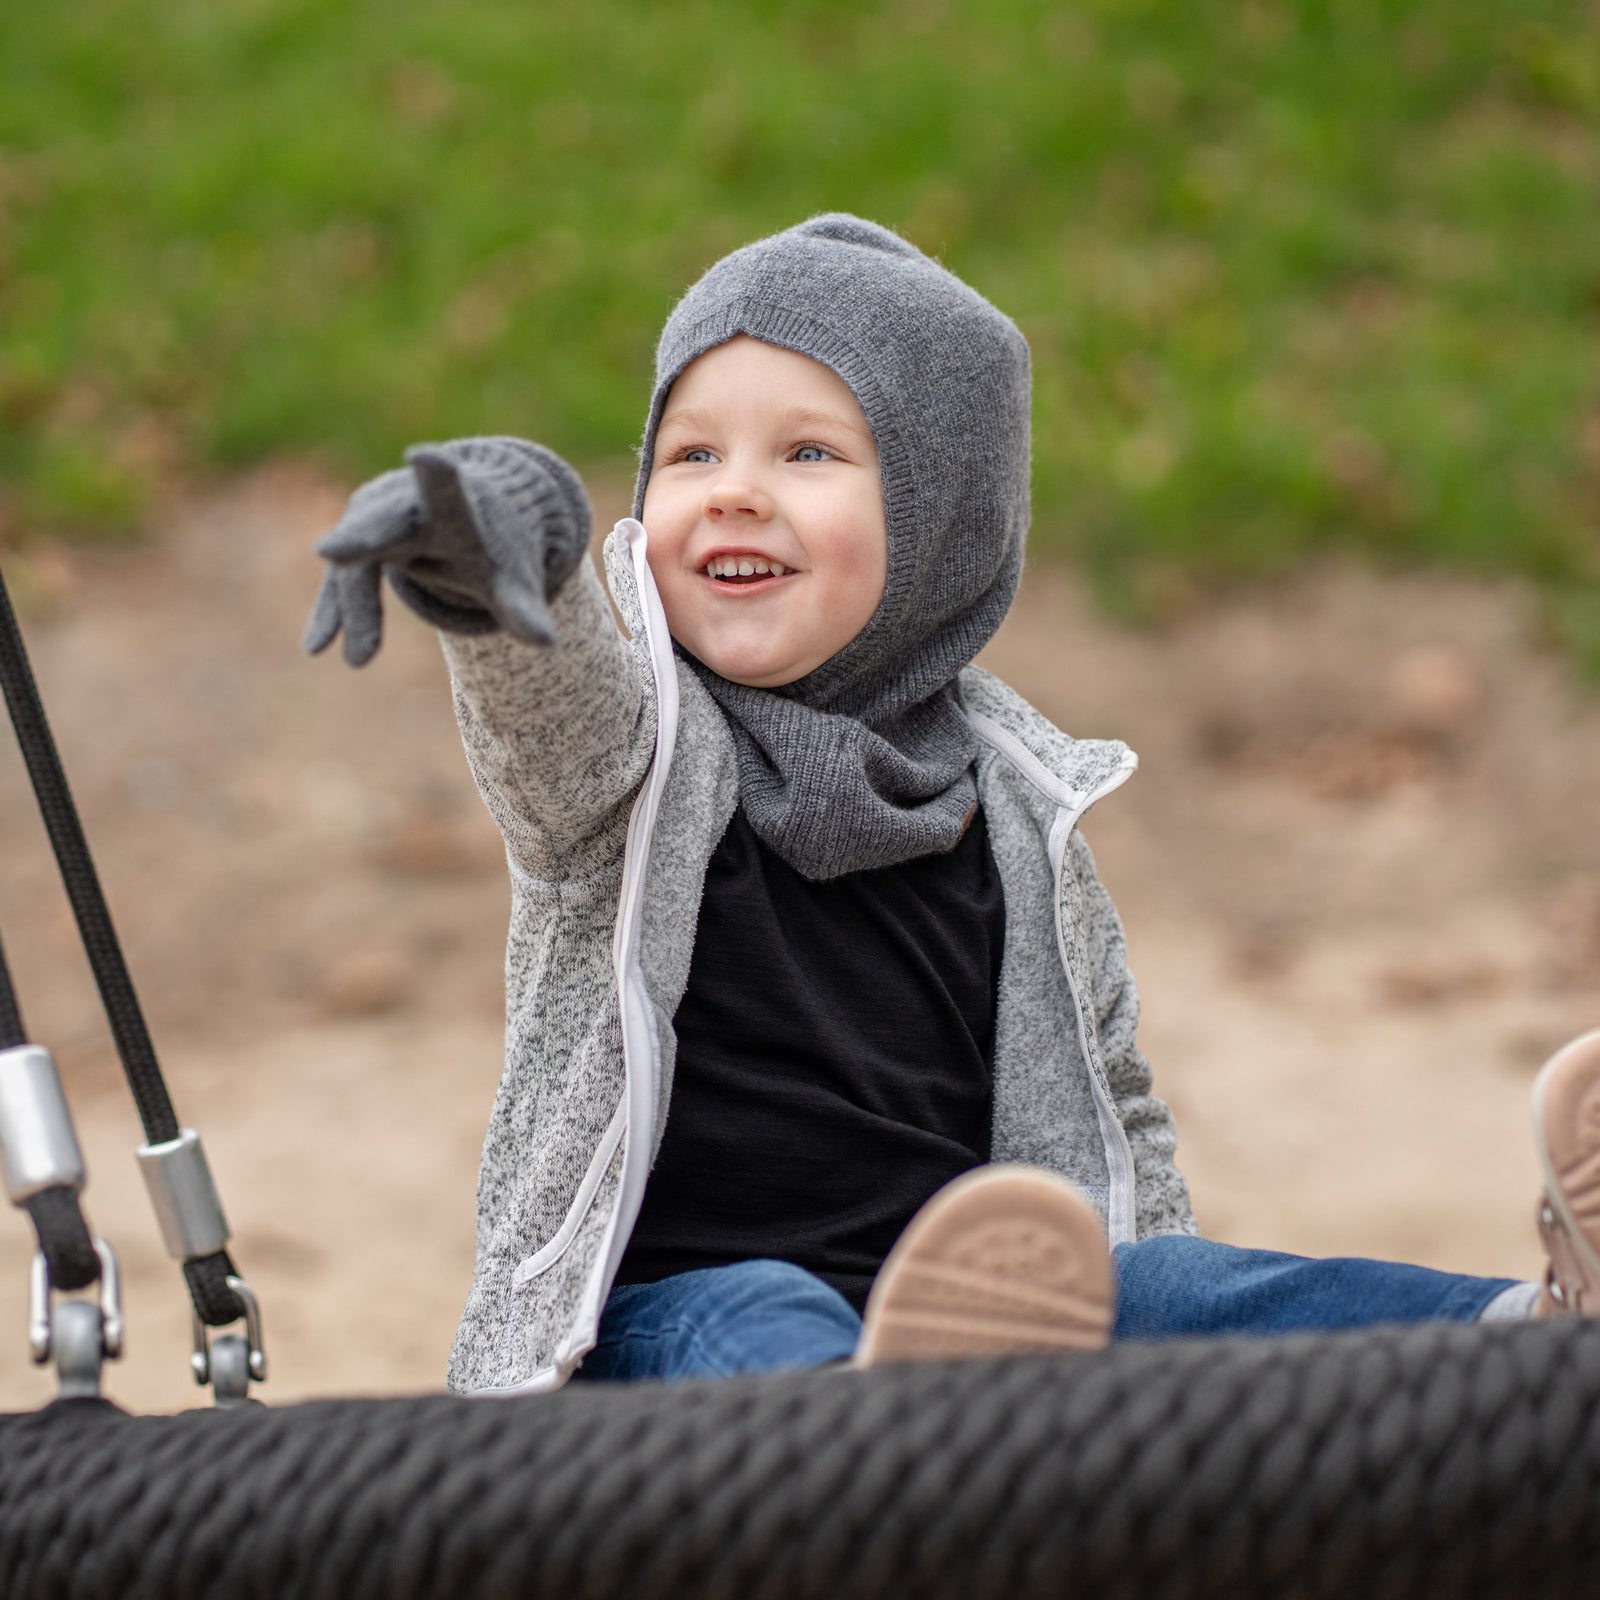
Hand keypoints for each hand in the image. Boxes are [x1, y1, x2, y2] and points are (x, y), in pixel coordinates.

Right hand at [302, 437, 590, 666]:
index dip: (438, 478)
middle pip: (384, 522)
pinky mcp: (356, 546)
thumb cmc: (495, 550)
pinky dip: (334, 614)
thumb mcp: (512, 581)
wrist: (468, 516)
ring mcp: (374, 523)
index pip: (448, 493)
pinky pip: (342, 583)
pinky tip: (317, 648)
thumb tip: (550, 643)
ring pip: (357, 566)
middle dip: (361, 536)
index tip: (425, 455)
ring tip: (361, 660)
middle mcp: (407, 506)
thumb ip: (523, 609)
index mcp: (455, 508)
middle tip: (332, 551)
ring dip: (356, 611)